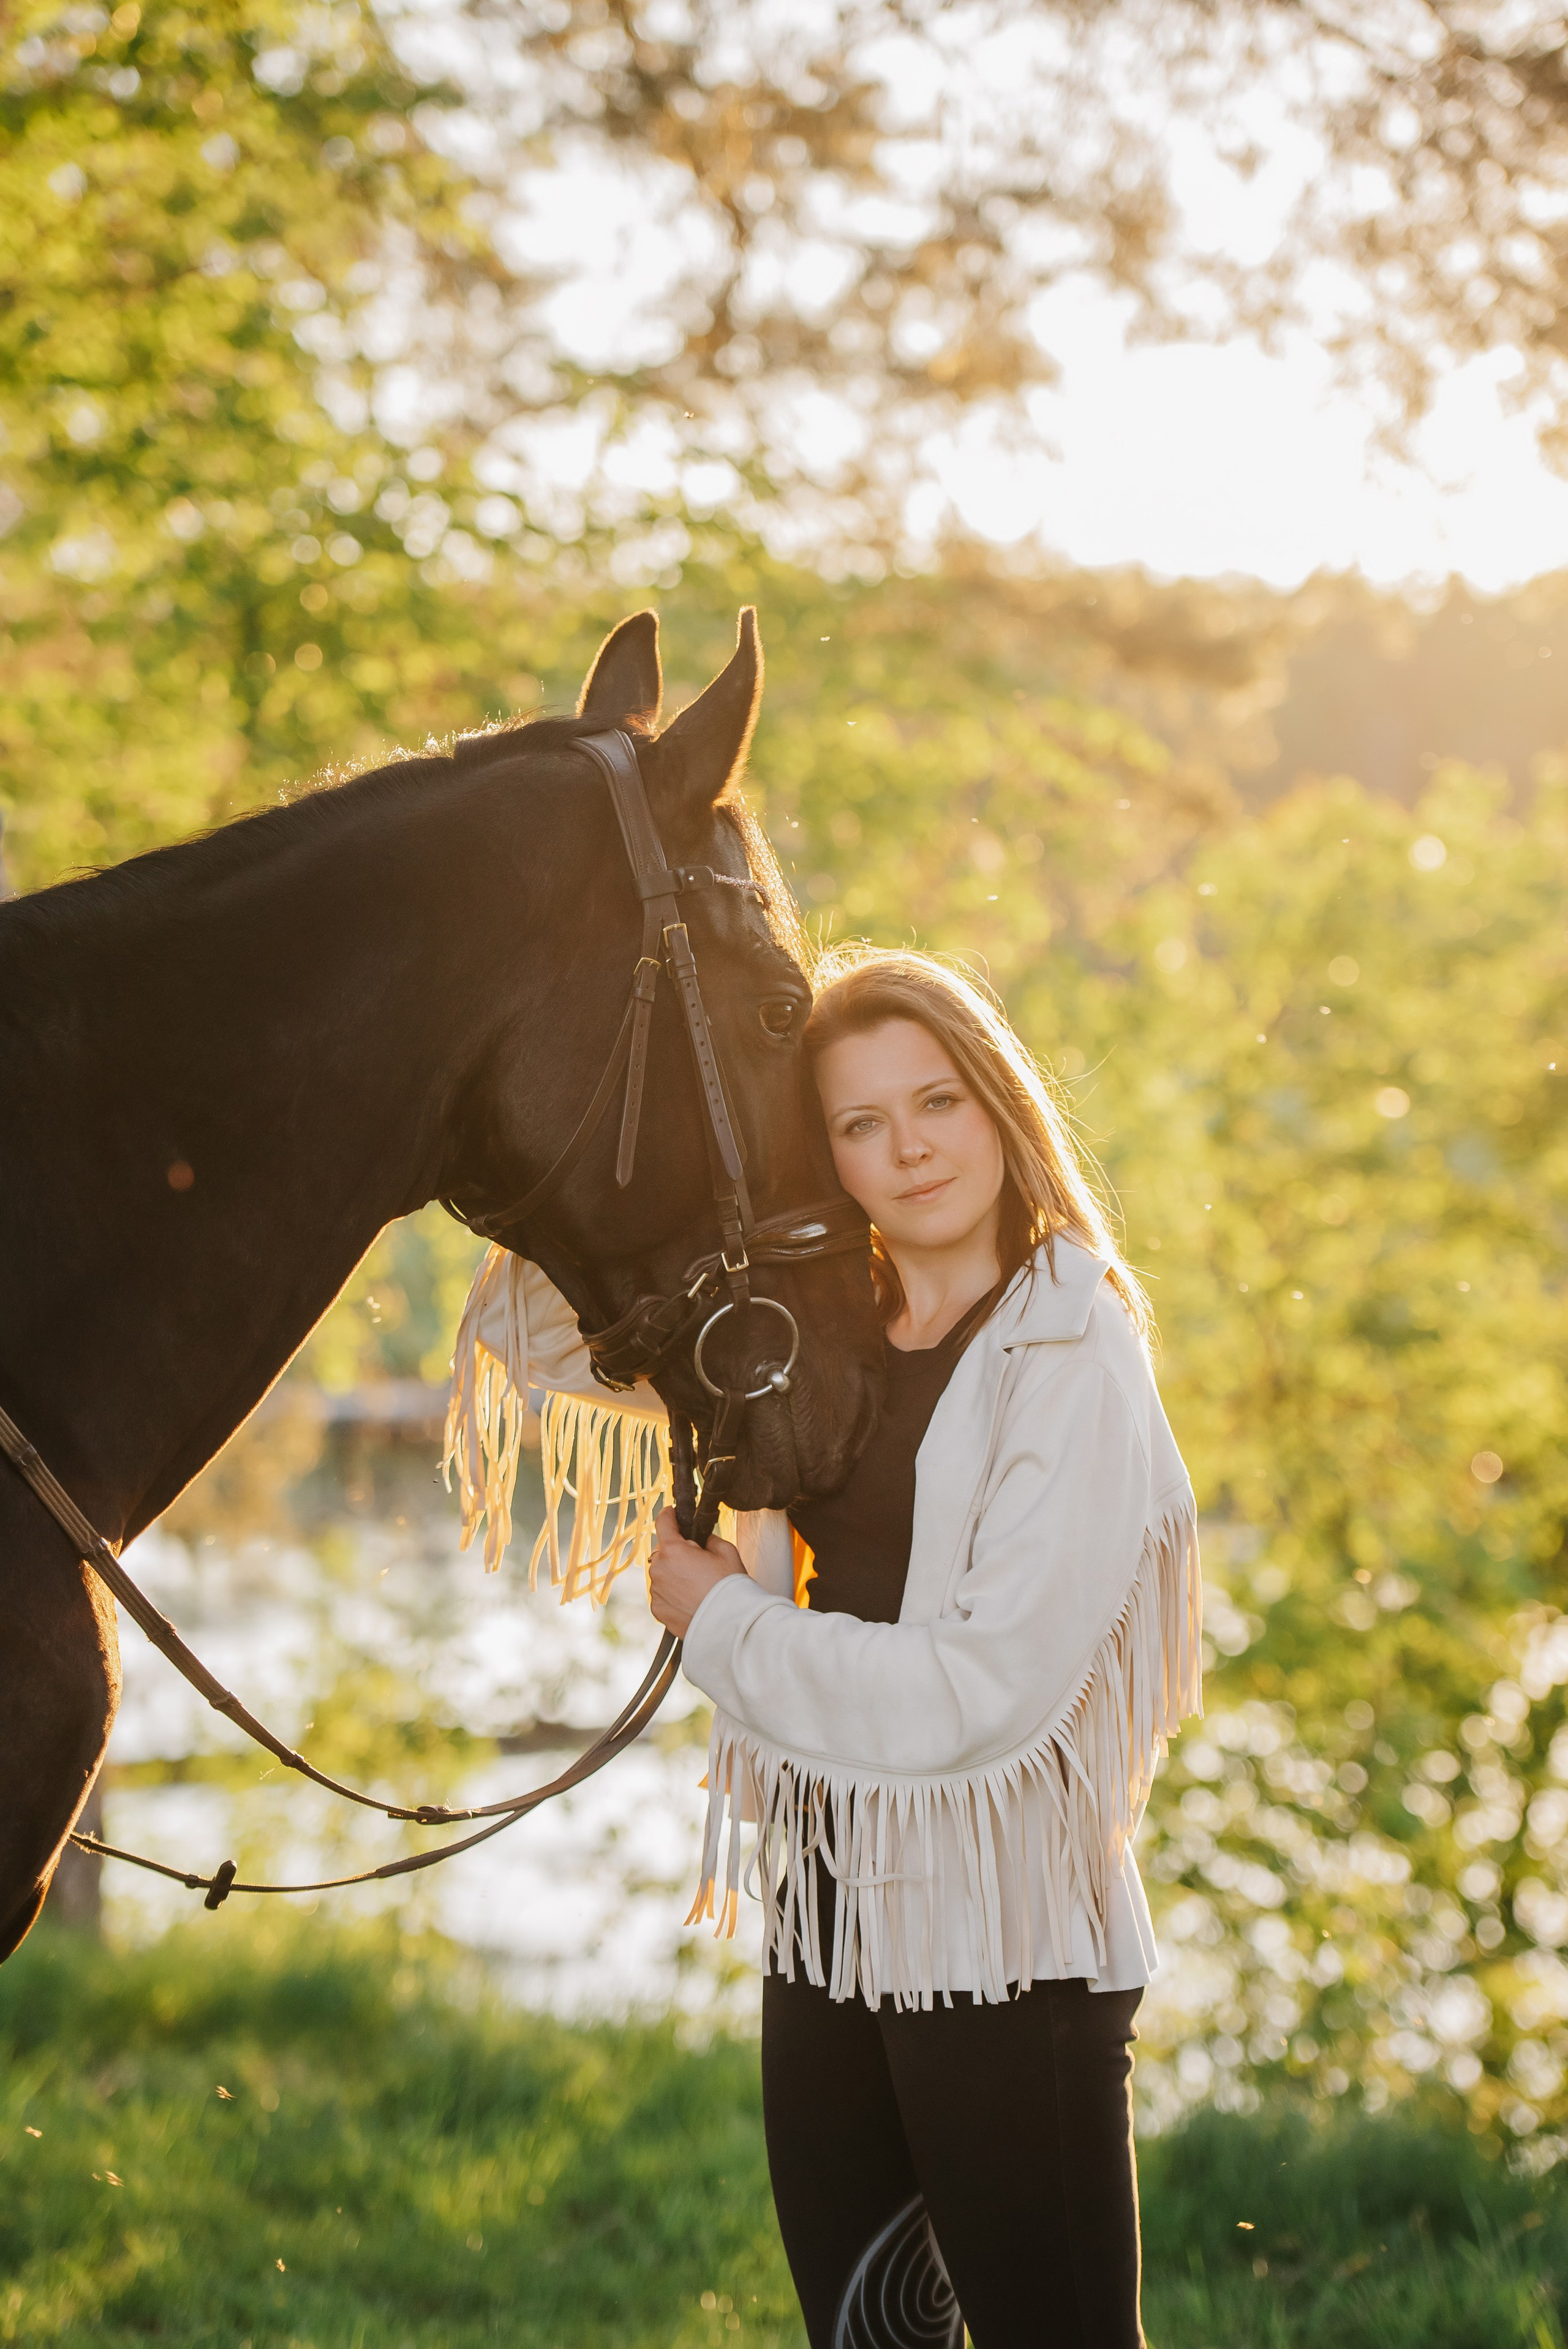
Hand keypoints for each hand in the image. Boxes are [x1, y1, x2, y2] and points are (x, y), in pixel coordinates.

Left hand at [648, 1508, 745, 1637]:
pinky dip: (672, 1593)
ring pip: (662, 1574)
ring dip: (674, 1573)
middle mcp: (658, 1570)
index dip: (669, 1515)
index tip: (672, 1513)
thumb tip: (701, 1540)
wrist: (730, 1625)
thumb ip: (708, 1539)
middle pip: (663, 1552)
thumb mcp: (726, 1551)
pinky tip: (691, 1599)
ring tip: (697, 1585)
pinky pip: (662, 1594)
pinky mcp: (658, 1611)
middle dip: (677, 1551)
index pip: (663, 1523)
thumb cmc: (730, 1587)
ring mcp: (656, 1592)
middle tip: (699, 1561)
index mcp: (673, 1551)